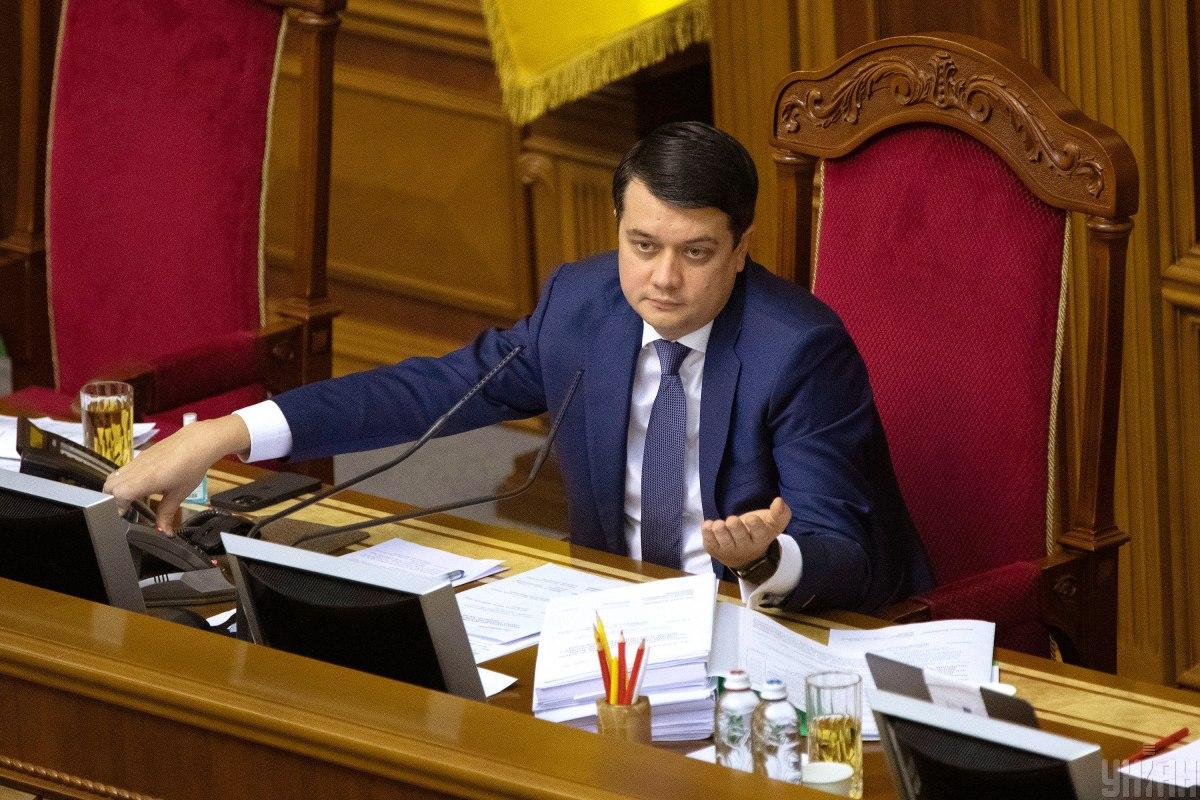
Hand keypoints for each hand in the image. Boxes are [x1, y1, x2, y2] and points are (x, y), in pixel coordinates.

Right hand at [103, 415, 250, 532]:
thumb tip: (163, 532)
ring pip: (114, 476)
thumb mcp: (179, 493)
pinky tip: (139, 485)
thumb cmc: (191, 467)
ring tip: (131, 499)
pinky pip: (124, 469)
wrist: (198, 441)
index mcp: (144, 480)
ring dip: (117, 489)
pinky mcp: (141, 455)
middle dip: (112, 500)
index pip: (118, 494)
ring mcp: (137, 460)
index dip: (118, 507)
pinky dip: (124, 480)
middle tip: (126, 510)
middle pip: (109, 485)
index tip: (126, 516)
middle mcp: (136, 469)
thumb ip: (167, 513)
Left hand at [702, 496, 791, 569]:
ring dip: (720, 531)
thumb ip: (780, 513)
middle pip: (740, 538)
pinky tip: (708, 525)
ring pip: (724, 542)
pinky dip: (707, 534)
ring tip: (719, 524)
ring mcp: (729, 550)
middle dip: (735, 528)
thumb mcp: (771, 524)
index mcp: (760, 539)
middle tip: (732, 520)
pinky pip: (710, 543)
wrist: (745, 556)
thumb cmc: (756, 533)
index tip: (751, 518)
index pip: (759, 534)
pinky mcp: (715, 550)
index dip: (755, 526)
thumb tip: (779, 501)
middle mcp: (745, 547)